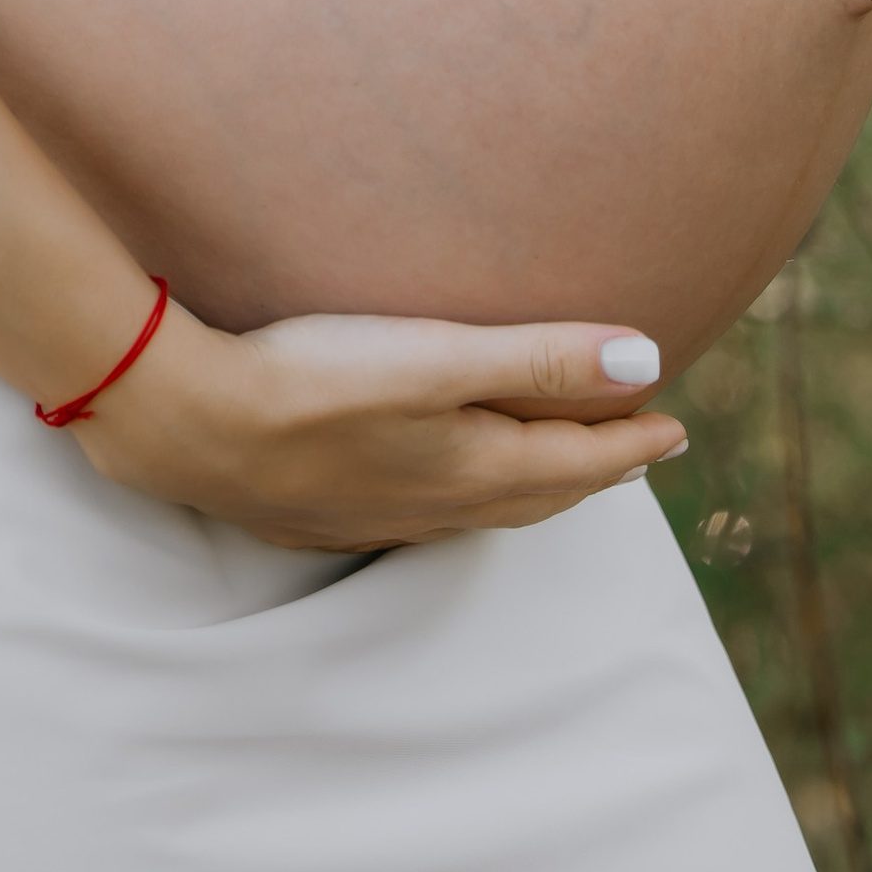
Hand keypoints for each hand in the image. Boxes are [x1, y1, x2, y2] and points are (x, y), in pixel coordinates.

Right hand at [74, 303, 687, 551]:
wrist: (195, 426)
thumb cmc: (317, 381)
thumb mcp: (437, 357)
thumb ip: (540, 356)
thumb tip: (646, 361)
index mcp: (475, 467)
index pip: (578, 460)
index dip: (632, 441)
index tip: (676, 424)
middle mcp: (439, 504)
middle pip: (539, 491)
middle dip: (594, 469)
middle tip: (635, 449)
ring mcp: (382, 515)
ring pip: (485, 507)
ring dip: (534, 486)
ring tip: (558, 467)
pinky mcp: (332, 512)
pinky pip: (429, 514)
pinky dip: (468, 497)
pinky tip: (445, 485)